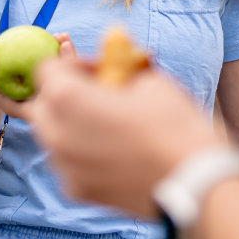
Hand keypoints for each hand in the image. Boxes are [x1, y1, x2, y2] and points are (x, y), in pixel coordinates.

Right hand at [0, 32, 75, 118]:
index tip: (51, 58)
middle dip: (68, 67)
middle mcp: (39, 107)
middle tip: (64, 44)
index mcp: (25, 111)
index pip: (41, 99)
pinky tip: (62, 36)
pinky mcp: (50, 83)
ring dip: (68, 57)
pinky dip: (61, 53)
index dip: (52, 80)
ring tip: (64, 36)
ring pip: (65, 79)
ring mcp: (46, 95)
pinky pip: (61, 69)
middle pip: (59, 89)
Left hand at [32, 56, 217, 216]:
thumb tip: (114, 48)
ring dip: (70, 123)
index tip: (98, 69)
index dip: (72, 63)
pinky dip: (80, 152)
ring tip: (107, 121)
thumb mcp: (146, 78)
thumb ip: (118, 64)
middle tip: (96, 93)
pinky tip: (111, 149)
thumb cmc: (172, 123)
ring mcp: (63, 165)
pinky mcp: (78, 190)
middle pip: (43, 103)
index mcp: (66, 98)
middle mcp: (55, 133)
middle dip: (64, 93)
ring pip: (52, 135)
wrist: (195, 182)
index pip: (47, 68)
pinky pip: (67, 162)